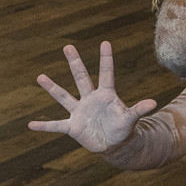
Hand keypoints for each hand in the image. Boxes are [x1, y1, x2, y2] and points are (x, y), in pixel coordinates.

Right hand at [28, 42, 156, 151]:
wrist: (113, 143)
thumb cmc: (123, 128)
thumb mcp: (131, 118)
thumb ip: (139, 110)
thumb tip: (154, 103)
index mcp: (106, 95)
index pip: (106, 73)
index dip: (106, 58)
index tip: (105, 42)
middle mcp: (90, 99)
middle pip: (81, 77)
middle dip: (75, 62)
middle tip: (67, 46)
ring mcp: (80, 111)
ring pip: (64, 97)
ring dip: (52, 88)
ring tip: (40, 76)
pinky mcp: (72, 126)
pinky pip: (55, 125)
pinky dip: (44, 126)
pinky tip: (31, 124)